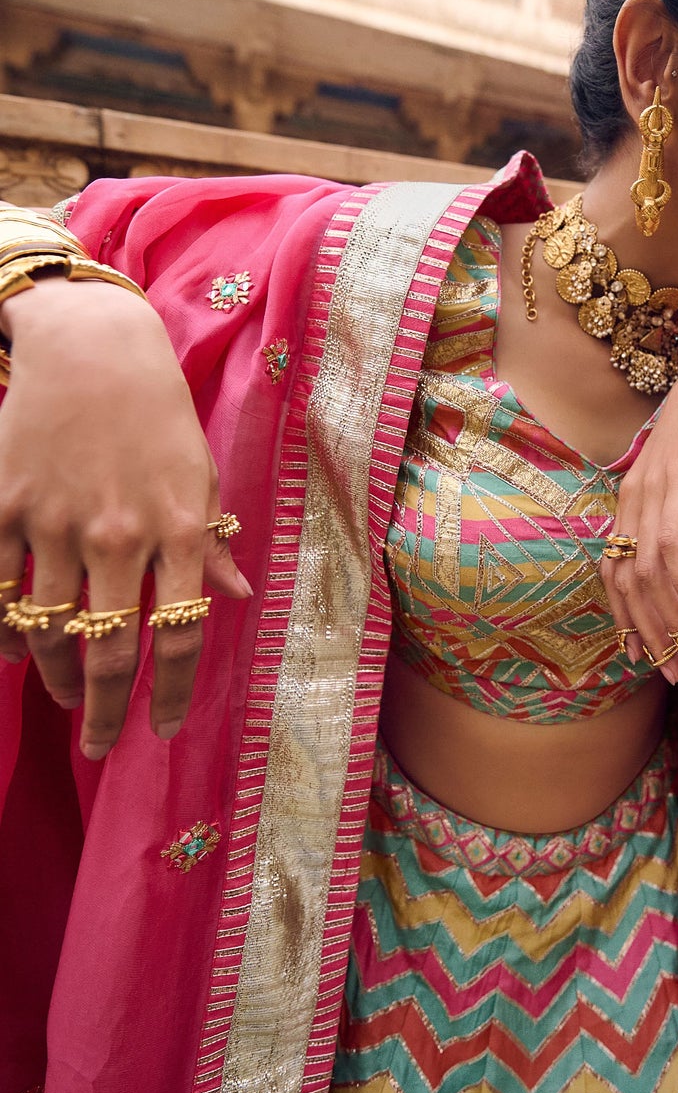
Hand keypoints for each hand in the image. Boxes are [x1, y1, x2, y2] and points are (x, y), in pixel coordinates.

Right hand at [0, 279, 251, 757]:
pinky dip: (4, 631)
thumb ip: (212, 541)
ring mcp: (56, 523)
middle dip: (102, 712)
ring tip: (62, 694)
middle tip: (98, 744)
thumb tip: (238, 598)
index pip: (181, 634)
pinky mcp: (5, 507)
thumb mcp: (200, 473)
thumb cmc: (156, 412)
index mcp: (180, 526)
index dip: (171, 693)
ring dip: (53, 676)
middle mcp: (119, 534)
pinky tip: (15, 648)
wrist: (90, 347)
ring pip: (48, 630)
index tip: (162, 729)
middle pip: (108, 653)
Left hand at [600, 325, 677, 681]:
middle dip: (652, 635)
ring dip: (673, 621)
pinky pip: (671, 547)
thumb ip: (676, 507)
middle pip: (627, 584)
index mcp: (630, 499)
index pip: (613, 573)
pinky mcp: (676, 484)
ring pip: (648, 574)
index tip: (646, 656)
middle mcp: (631, 499)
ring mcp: (649, 491)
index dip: (626, 620)